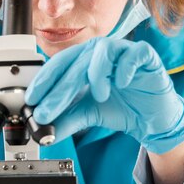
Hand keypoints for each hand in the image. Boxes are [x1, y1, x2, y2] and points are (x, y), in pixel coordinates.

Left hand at [26, 37, 183, 153]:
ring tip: (98, 96)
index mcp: (83, 59)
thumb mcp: (87, 115)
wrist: (152, 119)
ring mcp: (122, 51)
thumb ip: (65, 120)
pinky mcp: (145, 56)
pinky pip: (133, 54)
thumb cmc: (120, 107)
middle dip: (58, 90)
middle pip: (74, 63)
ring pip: (102, 52)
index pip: (58, 65)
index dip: (43, 82)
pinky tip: (120, 85)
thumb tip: (42, 131)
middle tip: (48, 112)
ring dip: (95, 75)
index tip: (31, 100)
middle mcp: (99, 51)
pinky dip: (124, 69)